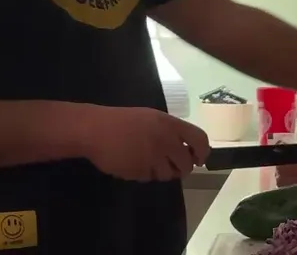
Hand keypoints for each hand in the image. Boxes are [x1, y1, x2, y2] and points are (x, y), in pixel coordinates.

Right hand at [78, 106, 211, 181]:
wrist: (93, 129)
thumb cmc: (122, 121)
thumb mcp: (151, 118)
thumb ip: (170, 132)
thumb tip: (188, 150)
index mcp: (168, 123)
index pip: (199, 139)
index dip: (203, 152)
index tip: (198, 159)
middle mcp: (164, 140)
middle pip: (186, 164)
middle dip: (181, 169)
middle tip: (172, 167)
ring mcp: (152, 156)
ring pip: (168, 175)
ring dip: (160, 172)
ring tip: (146, 161)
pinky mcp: (139, 171)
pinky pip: (149, 178)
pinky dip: (143, 174)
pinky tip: (132, 163)